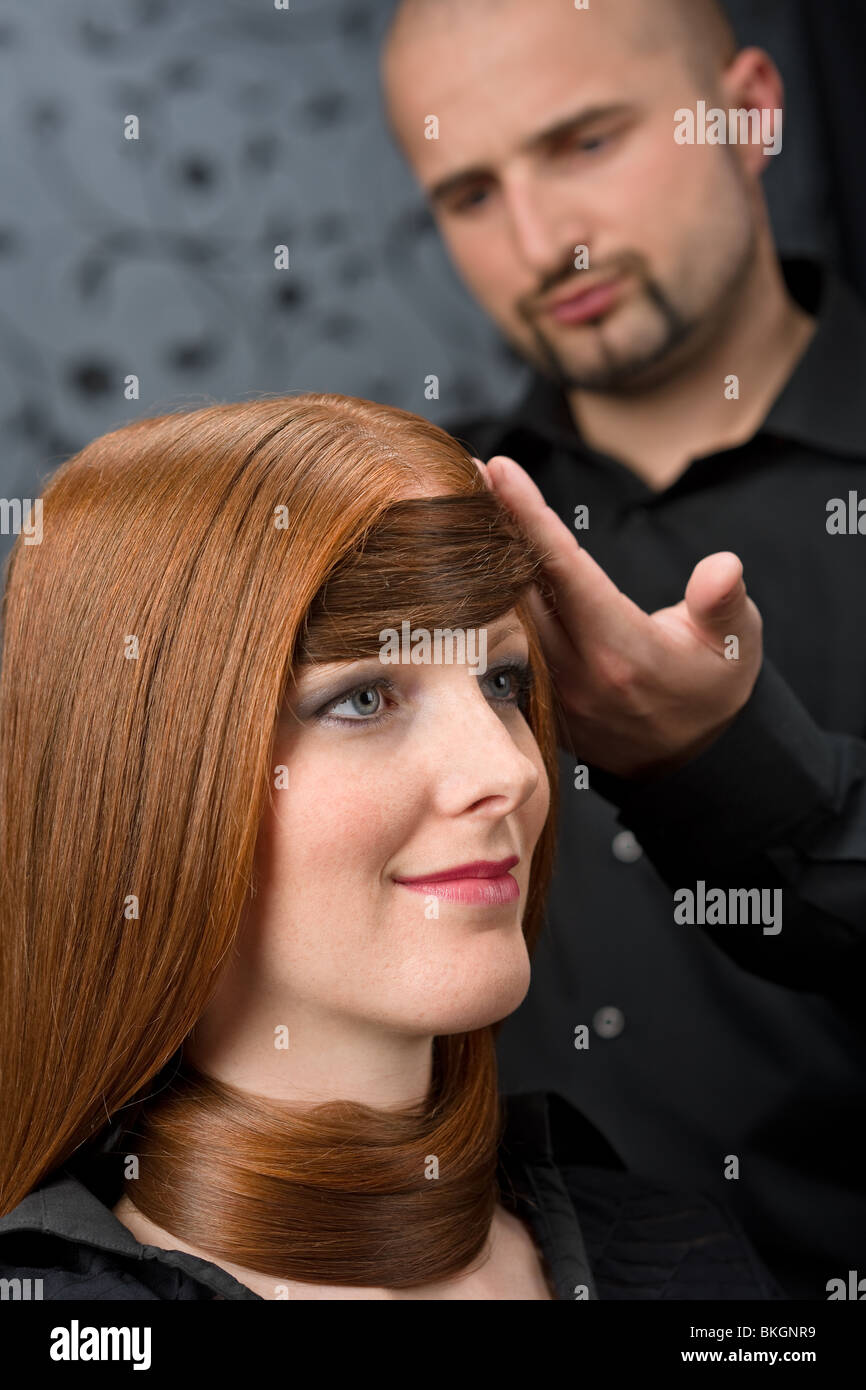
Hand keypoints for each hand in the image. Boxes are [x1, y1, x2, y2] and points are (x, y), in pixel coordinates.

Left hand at [474, 454, 763, 777]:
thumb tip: (723, 567)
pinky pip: (504, 644)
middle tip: (466, 477)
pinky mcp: (539, 703)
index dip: (530, 517)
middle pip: (519, 587)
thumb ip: (722, 603)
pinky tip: (474, 568)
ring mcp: (552, 692)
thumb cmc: (712, 687)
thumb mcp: (735, 644)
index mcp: (623, 650)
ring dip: (484, 564)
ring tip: (464, 511)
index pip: (565, 570)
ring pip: (505, 616)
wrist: (689, 762)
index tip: (500, 471)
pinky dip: (488, 602)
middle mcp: (577, 672)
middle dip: (493, 529)